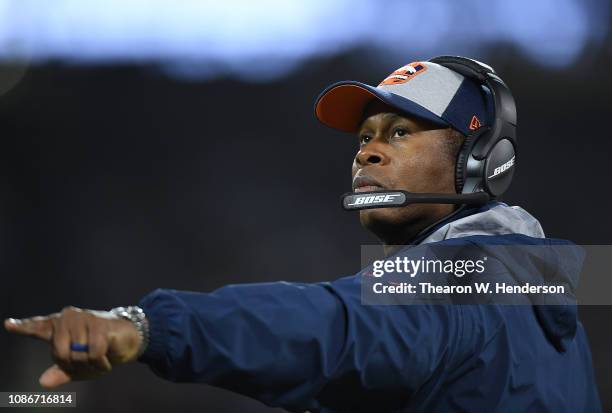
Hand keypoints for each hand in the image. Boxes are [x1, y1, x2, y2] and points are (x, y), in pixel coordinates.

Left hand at [4, 306, 141, 388]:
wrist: (128, 340)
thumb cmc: (100, 351)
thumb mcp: (78, 367)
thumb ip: (60, 373)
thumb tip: (43, 382)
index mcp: (59, 327)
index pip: (37, 327)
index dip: (22, 326)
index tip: (8, 324)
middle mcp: (68, 318)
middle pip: (59, 352)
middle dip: (74, 364)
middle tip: (87, 362)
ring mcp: (84, 318)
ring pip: (77, 354)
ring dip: (89, 364)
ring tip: (99, 357)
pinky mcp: (99, 324)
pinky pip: (93, 354)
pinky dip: (100, 363)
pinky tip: (106, 358)